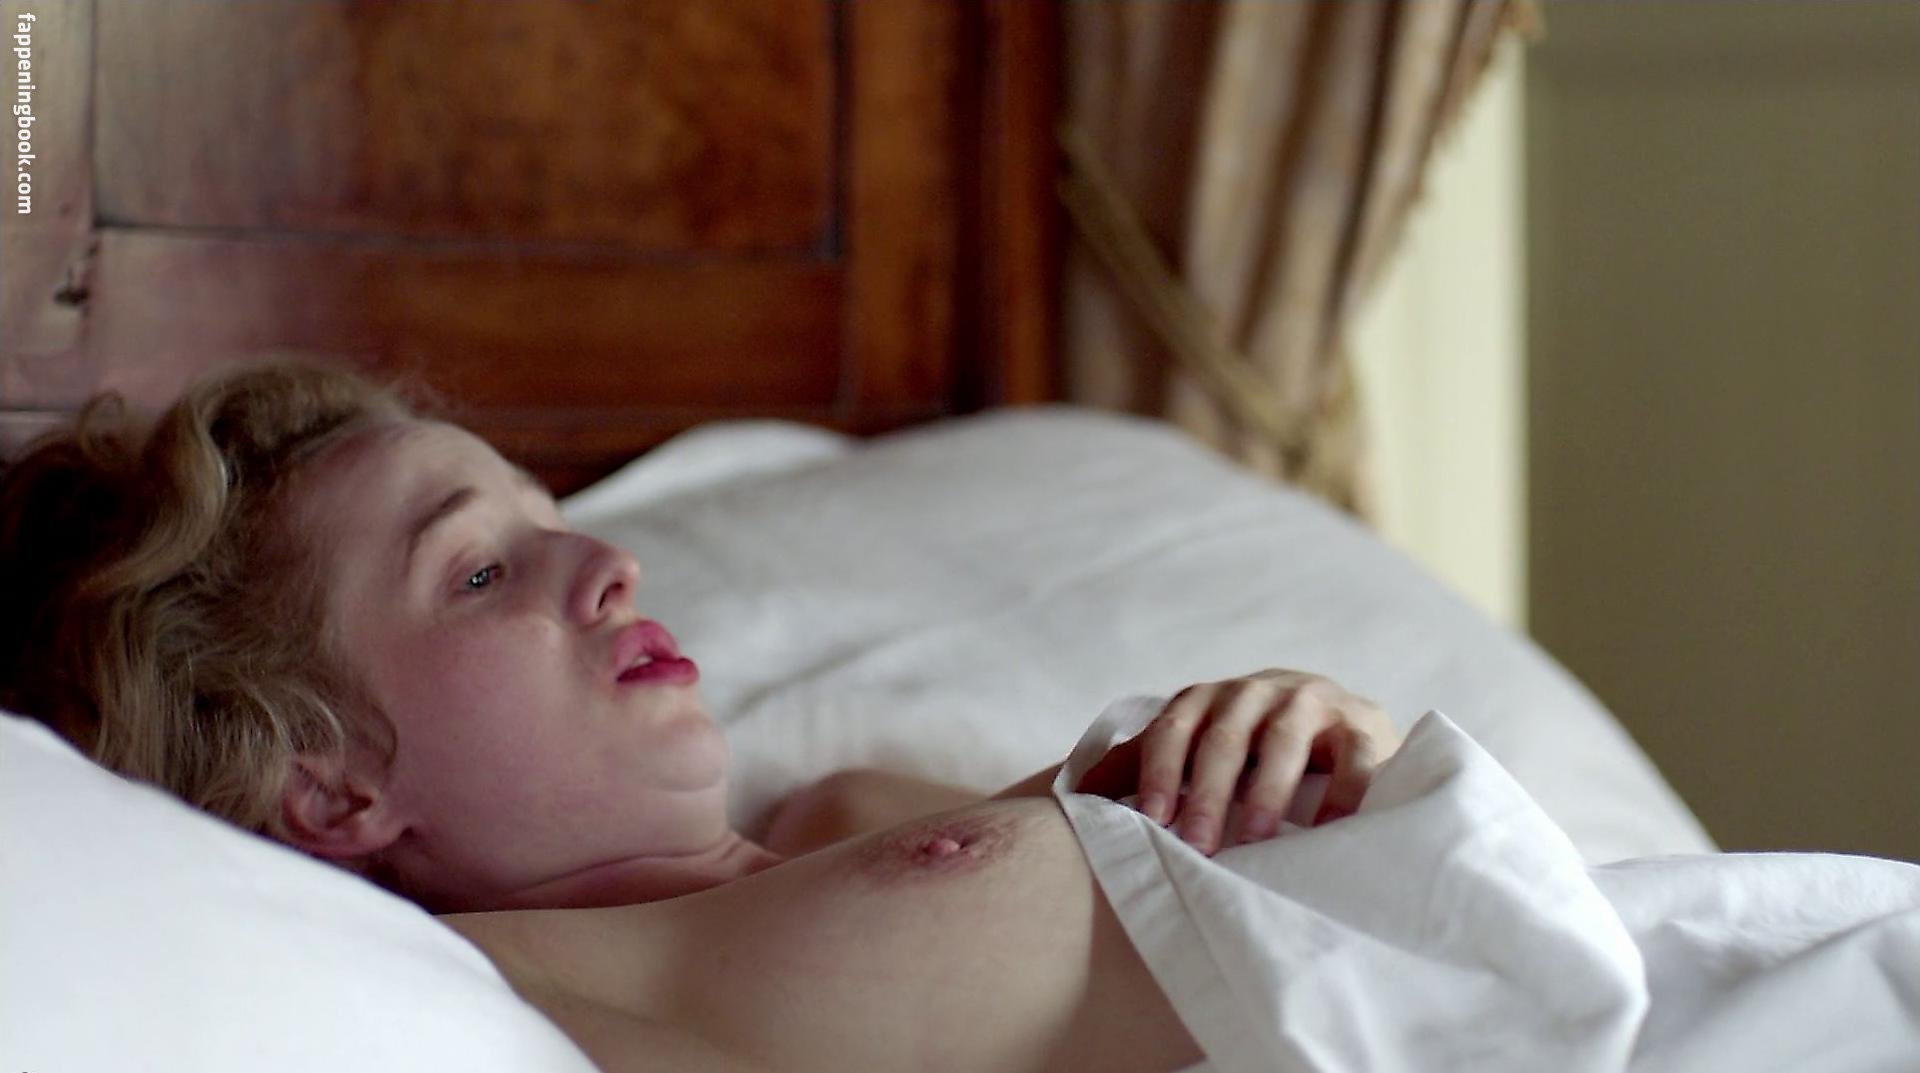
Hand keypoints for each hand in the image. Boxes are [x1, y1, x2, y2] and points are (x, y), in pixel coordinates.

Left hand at [1077, 670, 1398, 854]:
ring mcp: (1311, 702)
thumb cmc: (1252, 744)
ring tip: (1256, 836)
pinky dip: (1342, 789)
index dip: (1158, 773)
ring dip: (1267, 789)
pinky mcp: (1362, 723)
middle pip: (1225, 738)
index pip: (1174, 730)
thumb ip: (1145, 763)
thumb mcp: (1199, 746)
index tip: (1150, 821)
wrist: (1339, 718)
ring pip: (1284, 738)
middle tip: (1198, 845)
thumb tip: (1077, 796)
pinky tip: (1329, 828)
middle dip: (1208, 793)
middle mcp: (1256, 692)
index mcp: (1208, 700)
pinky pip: (1353, 754)